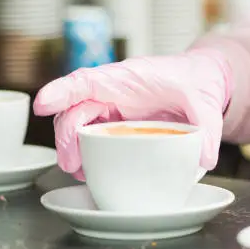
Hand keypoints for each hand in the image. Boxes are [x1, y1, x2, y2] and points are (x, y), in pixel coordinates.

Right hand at [33, 49, 231, 180]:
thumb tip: (205, 160)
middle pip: (75, 109)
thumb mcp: (206, 100)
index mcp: (128, 77)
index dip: (61, 90)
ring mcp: (112, 108)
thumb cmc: (197, 82)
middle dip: (66, 136)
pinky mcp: (117, 123)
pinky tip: (89, 171)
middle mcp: (113, 91)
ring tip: (78, 172)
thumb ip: (207, 126)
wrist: (201, 82)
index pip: (86, 80)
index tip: (42, 103)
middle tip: (70, 165)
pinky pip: (92, 136)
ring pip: (78, 124)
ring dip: (72, 148)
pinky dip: (85, 153)